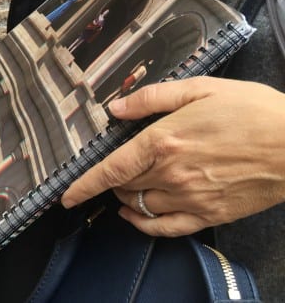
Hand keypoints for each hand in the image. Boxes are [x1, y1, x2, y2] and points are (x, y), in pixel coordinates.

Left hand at [61, 76, 284, 236]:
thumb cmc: (251, 110)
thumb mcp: (199, 89)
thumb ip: (152, 98)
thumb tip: (116, 107)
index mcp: (164, 141)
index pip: (111, 169)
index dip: (83, 184)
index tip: (65, 194)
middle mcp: (172, 174)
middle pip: (123, 187)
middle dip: (110, 181)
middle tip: (115, 168)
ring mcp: (191, 198)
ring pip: (140, 207)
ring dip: (126, 198)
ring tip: (126, 187)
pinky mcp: (210, 214)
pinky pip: (167, 228)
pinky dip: (145, 225)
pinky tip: (137, 216)